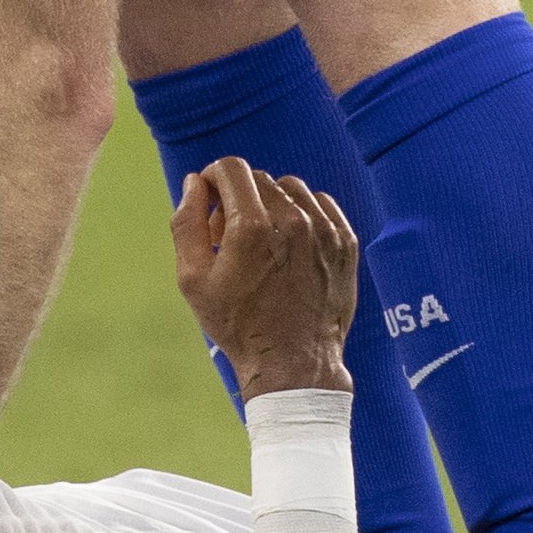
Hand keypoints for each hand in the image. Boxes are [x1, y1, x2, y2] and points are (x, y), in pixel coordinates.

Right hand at [169, 158, 357, 400]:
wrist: (293, 364)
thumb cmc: (238, 325)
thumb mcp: (193, 279)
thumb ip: (187, 223)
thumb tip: (194, 183)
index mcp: (251, 227)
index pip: (230, 168)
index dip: (213, 178)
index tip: (211, 201)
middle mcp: (292, 221)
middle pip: (258, 179)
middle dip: (237, 198)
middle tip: (230, 236)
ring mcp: (324, 231)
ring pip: (290, 188)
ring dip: (271, 204)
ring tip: (263, 241)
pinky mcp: (345, 243)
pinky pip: (321, 204)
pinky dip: (302, 214)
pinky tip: (291, 244)